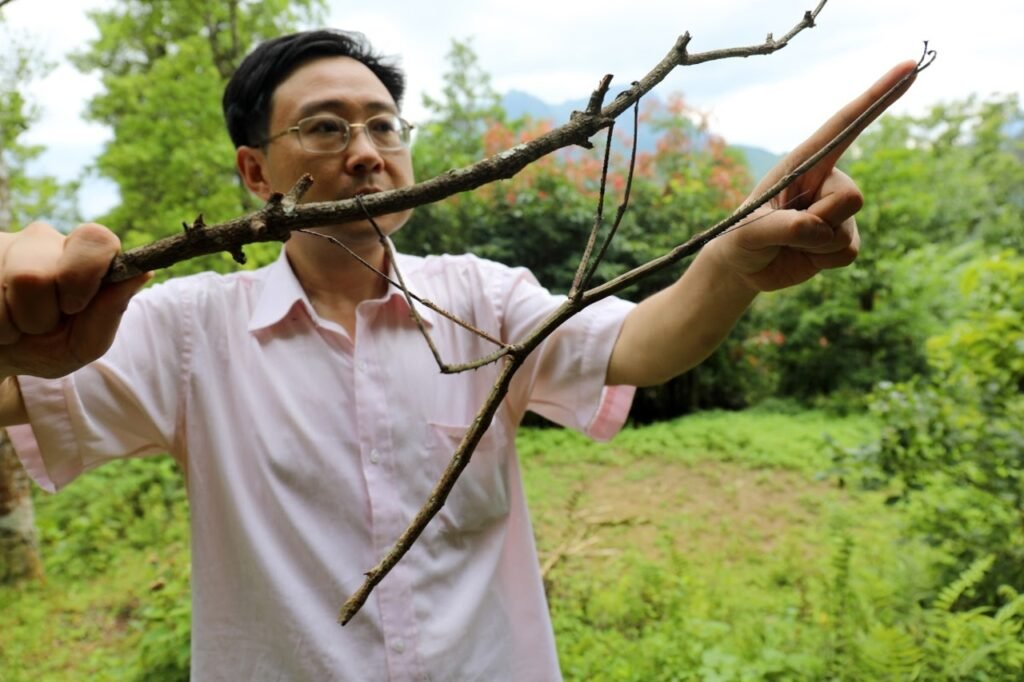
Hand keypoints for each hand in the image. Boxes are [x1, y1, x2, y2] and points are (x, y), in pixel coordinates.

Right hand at [0, 222, 149, 378]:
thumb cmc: (45, 347)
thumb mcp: (82, 344)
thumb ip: (110, 312)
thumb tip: (143, 273)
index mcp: (82, 257)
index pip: (97, 239)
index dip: (85, 274)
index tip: (74, 307)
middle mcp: (45, 242)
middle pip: (46, 271)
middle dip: (42, 312)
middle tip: (41, 324)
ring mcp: (5, 245)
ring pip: (19, 280)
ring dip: (16, 320)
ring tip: (16, 324)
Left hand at [705, 59, 918, 291]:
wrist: (745, 267)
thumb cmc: (740, 238)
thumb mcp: (747, 231)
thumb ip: (778, 226)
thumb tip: (815, 227)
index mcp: (803, 162)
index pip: (845, 125)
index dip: (878, 96)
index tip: (909, 68)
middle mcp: (827, 180)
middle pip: (851, 196)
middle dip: (817, 221)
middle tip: (786, 229)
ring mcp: (838, 211)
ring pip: (845, 229)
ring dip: (813, 244)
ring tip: (790, 242)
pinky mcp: (843, 238)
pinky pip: (846, 252)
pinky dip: (821, 260)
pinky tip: (804, 255)